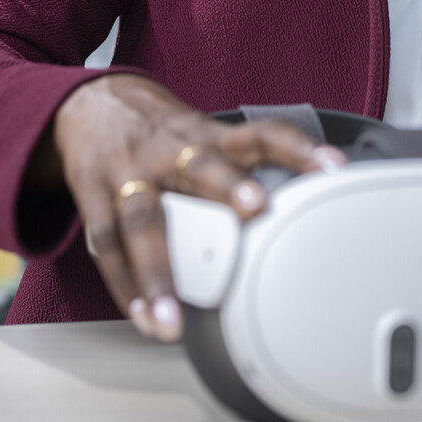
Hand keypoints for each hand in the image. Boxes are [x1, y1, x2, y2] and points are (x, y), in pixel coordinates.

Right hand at [31, 75, 342, 342]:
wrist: (88, 103)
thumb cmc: (160, 132)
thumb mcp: (203, 134)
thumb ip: (243, 165)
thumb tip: (304, 207)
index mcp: (205, 136)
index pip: (260, 134)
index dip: (298, 149)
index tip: (332, 169)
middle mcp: (169, 151)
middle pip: (201, 166)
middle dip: (228, 188)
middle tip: (256, 209)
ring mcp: (127, 174)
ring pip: (144, 219)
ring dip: (160, 271)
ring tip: (175, 319)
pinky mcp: (93, 196)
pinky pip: (107, 245)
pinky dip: (125, 286)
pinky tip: (143, 317)